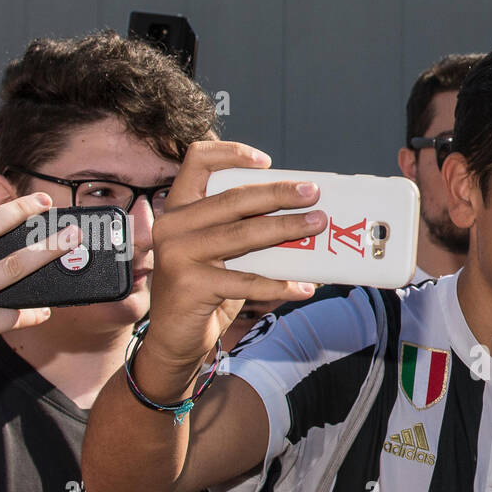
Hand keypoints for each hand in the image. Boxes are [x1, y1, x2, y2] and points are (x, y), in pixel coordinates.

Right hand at [143, 140, 323, 376]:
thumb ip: (244, 229)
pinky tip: (304, 288)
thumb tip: (302, 215)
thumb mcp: (220, 252)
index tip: (266, 161)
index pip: (197, 161)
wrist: (175, 338)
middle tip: (313, 193)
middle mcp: (173, 225)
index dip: (231, 153)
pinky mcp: (190, 285)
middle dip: (279, 194)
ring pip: (243, 235)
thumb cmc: (205, 289)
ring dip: (287, 228)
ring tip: (318, 226)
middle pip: (233, 198)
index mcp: (178, 208)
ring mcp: (178, 254)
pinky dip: (279, 284)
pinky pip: (246, 281)